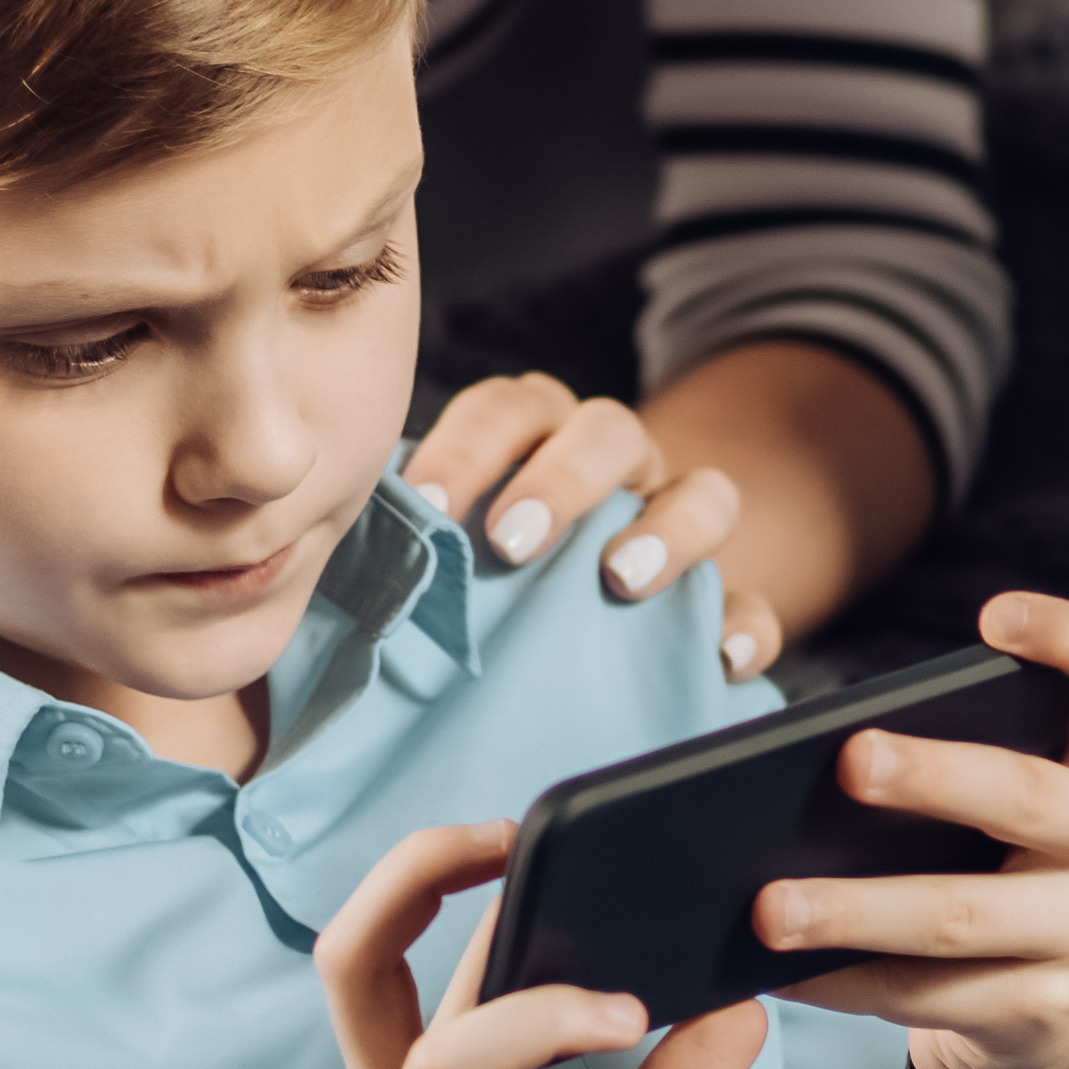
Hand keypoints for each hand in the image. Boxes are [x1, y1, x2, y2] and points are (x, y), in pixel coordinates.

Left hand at [406, 372, 776, 678]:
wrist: (580, 626)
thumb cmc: (484, 586)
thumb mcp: (439, 559)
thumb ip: (396, 560)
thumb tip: (311, 582)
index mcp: (535, 440)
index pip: (507, 410)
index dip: (467, 446)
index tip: (427, 505)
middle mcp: (615, 468)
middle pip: (609, 431)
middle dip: (562, 478)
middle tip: (512, 542)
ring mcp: (678, 526)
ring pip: (704, 492)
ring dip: (668, 528)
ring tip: (621, 580)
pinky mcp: (727, 600)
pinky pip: (757, 602)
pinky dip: (745, 625)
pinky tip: (720, 658)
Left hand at [758, 592, 1068, 1068]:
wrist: (1031, 1017)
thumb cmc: (991, 869)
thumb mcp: (994, 806)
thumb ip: (949, 760)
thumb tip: (817, 754)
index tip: (992, 617)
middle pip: (1034, 796)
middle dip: (936, 777)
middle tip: (850, 762)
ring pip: (964, 916)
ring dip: (858, 909)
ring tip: (770, 906)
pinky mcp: (1044, 1012)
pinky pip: (927, 995)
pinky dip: (844, 981)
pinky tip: (780, 972)